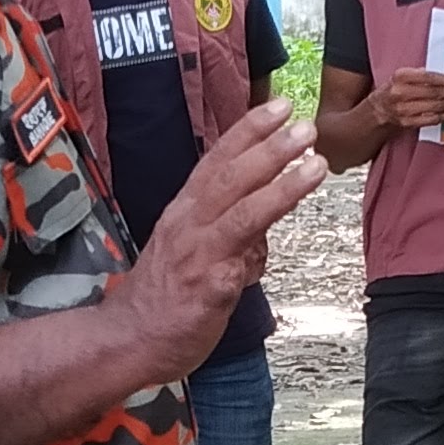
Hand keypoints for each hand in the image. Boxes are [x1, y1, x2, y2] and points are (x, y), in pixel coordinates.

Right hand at [112, 103, 326, 371]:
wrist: (128, 338)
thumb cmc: (164, 294)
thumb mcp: (194, 246)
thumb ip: (233, 225)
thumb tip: (270, 212)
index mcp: (185, 209)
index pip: (218, 159)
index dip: (249, 130)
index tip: (279, 105)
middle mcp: (189, 224)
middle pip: (231, 176)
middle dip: (270, 148)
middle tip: (305, 127)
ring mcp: (198, 255)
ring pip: (242, 213)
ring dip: (281, 186)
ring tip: (315, 165)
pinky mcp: (208, 289)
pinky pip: (239, 266)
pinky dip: (258, 254)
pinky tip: (270, 252)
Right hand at [373, 68, 443, 131]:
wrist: (378, 110)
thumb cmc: (394, 90)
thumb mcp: (402, 77)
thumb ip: (420, 74)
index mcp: (400, 77)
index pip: (428, 77)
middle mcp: (400, 93)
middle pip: (434, 93)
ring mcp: (403, 110)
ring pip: (434, 107)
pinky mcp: (407, 123)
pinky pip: (430, 119)